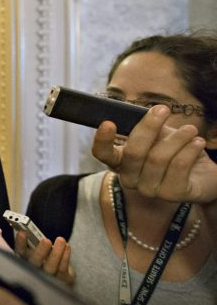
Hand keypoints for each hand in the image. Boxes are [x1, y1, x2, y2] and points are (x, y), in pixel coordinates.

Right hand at [13, 232, 74, 285]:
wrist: (60, 274)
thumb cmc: (46, 257)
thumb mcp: (38, 248)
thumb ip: (33, 240)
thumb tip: (30, 229)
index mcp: (24, 260)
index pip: (19, 253)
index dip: (20, 244)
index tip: (22, 233)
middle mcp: (33, 271)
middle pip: (34, 263)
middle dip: (40, 251)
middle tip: (46, 240)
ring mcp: (47, 278)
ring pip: (50, 267)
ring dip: (56, 253)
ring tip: (61, 240)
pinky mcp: (61, 280)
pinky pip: (62, 269)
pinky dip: (65, 256)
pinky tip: (67, 246)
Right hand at [92, 105, 216, 203]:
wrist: (202, 171)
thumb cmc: (173, 149)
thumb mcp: (157, 134)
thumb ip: (145, 126)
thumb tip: (144, 112)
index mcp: (120, 161)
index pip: (102, 154)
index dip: (102, 140)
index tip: (108, 123)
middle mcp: (130, 178)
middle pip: (132, 152)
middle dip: (149, 127)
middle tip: (163, 110)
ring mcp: (149, 189)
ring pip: (158, 158)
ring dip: (177, 138)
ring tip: (191, 130)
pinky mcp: (171, 195)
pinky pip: (178, 167)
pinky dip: (190, 150)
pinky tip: (198, 143)